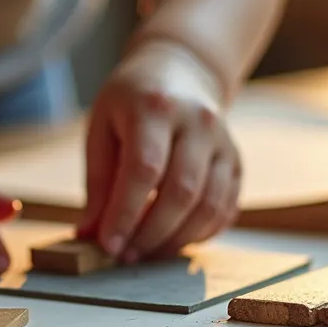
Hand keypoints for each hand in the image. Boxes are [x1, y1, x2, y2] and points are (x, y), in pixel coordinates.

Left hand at [77, 40, 241, 261]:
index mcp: (155, 106)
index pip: (144, 169)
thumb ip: (99, 182)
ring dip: (176, 240)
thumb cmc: (131, 102)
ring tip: (145, 252)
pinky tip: (172, 239)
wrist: (180, 71)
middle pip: (181, 192)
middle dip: (151, 233)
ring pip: (209, 206)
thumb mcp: (102, 128)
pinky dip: (199, 234)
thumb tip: (91, 234)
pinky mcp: (236, 163)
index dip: (126, 213)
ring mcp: (224, 143)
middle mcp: (198, 122)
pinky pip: (225, 210)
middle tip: (125, 255)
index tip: (108, 244)